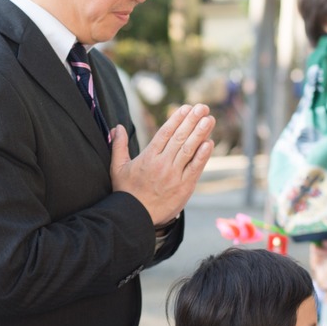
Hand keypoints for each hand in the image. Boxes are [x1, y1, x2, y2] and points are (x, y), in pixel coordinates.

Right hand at [110, 103, 214, 225]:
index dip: (177, 119)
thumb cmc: (126, 192)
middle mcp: (162, 164)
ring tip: (209, 119)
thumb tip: (117, 127)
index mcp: (148, 158)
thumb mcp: (117, 168)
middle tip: (202, 107)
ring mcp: (175, 175)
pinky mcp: (184, 187)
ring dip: (201, 133)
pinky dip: (203, 155)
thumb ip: (118, 146)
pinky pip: (196, 168)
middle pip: (180, 138)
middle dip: (192, 121)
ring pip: (190, 150)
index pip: (165, 133)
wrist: (136, 218)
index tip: (186, 108)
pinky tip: (209, 143)